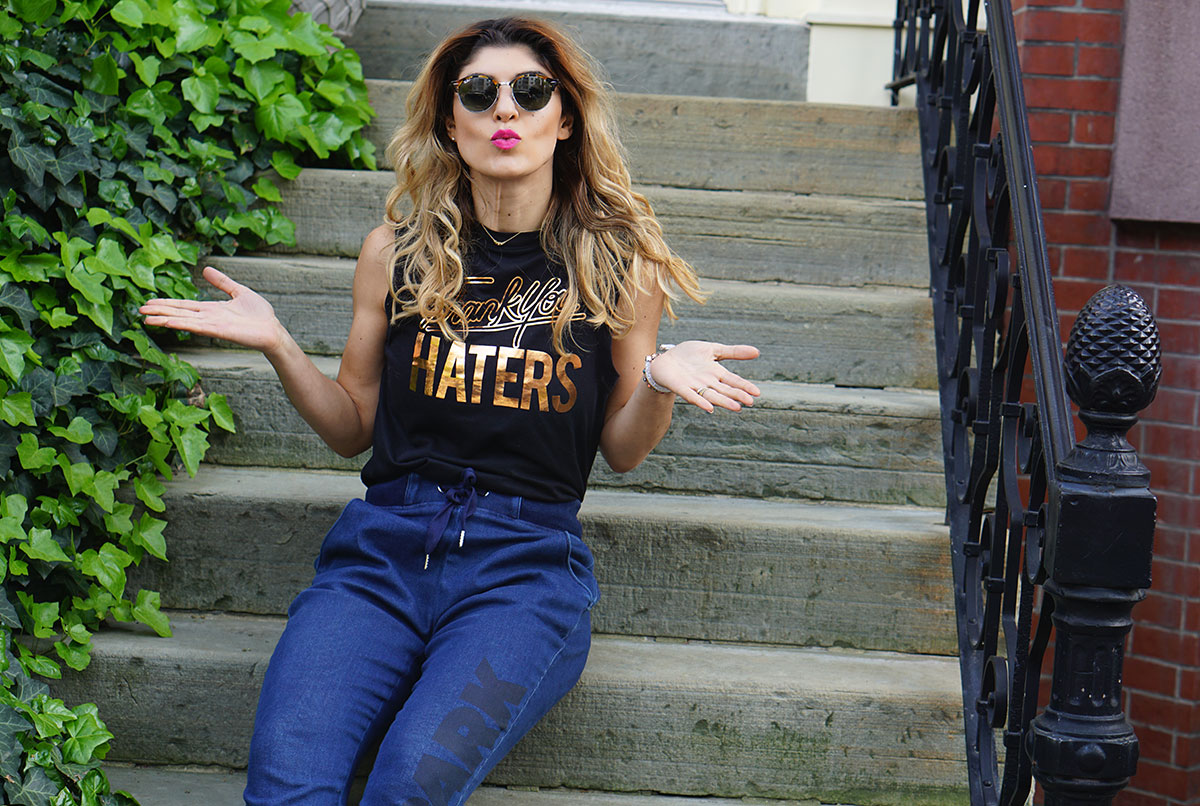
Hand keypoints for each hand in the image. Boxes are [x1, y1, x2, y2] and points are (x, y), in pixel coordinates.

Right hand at [139, 266, 285, 354]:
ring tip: (146, 318)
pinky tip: (169, 322)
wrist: (272, 330)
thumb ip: (222, 282)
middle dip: (160, 311)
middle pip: (179, 313)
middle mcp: (208, 317)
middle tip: (139, 310)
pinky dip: (183, 324)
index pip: (184, 305)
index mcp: (211, 309)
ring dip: (165, 319)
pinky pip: (198, 327)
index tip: (150, 302)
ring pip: (184, 320)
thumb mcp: (239, 292)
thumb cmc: (259, 315)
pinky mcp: (220, 331)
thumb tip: (206, 269)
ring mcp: (212, 325)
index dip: (167, 303)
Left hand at [648, 340, 760, 412]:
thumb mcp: (712, 349)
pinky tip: (709, 408)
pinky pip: (691, 396)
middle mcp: (708, 382)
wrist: (665, 359)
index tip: (757, 393)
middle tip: (750, 402)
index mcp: (716, 373)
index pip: (733, 380)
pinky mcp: (681, 388)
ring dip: (724, 402)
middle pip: (725, 390)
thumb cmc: (688, 355)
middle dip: (737, 395)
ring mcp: (695, 386)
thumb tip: (757, 352)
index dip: (744, 386)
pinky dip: (700, 402)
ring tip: (737, 407)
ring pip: (712, 396)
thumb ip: (733, 352)